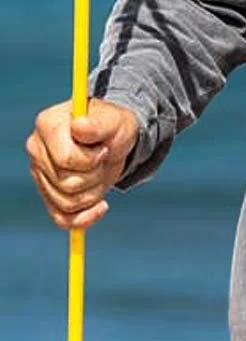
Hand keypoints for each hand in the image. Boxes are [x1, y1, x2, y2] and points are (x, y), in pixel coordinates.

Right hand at [26, 98, 139, 230]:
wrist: (114, 140)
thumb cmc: (112, 126)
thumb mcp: (113, 120)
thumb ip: (97, 124)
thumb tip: (79, 126)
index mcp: (47, 126)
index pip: (67, 160)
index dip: (92, 160)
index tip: (103, 149)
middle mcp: (37, 150)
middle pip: (69, 184)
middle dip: (95, 176)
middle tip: (102, 160)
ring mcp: (40, 175)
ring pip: (68, 203)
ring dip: (94, 192)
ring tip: (99, 172)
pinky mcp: (48, 196)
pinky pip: (63, 220)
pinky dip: (86, 217)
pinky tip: (100, 205)